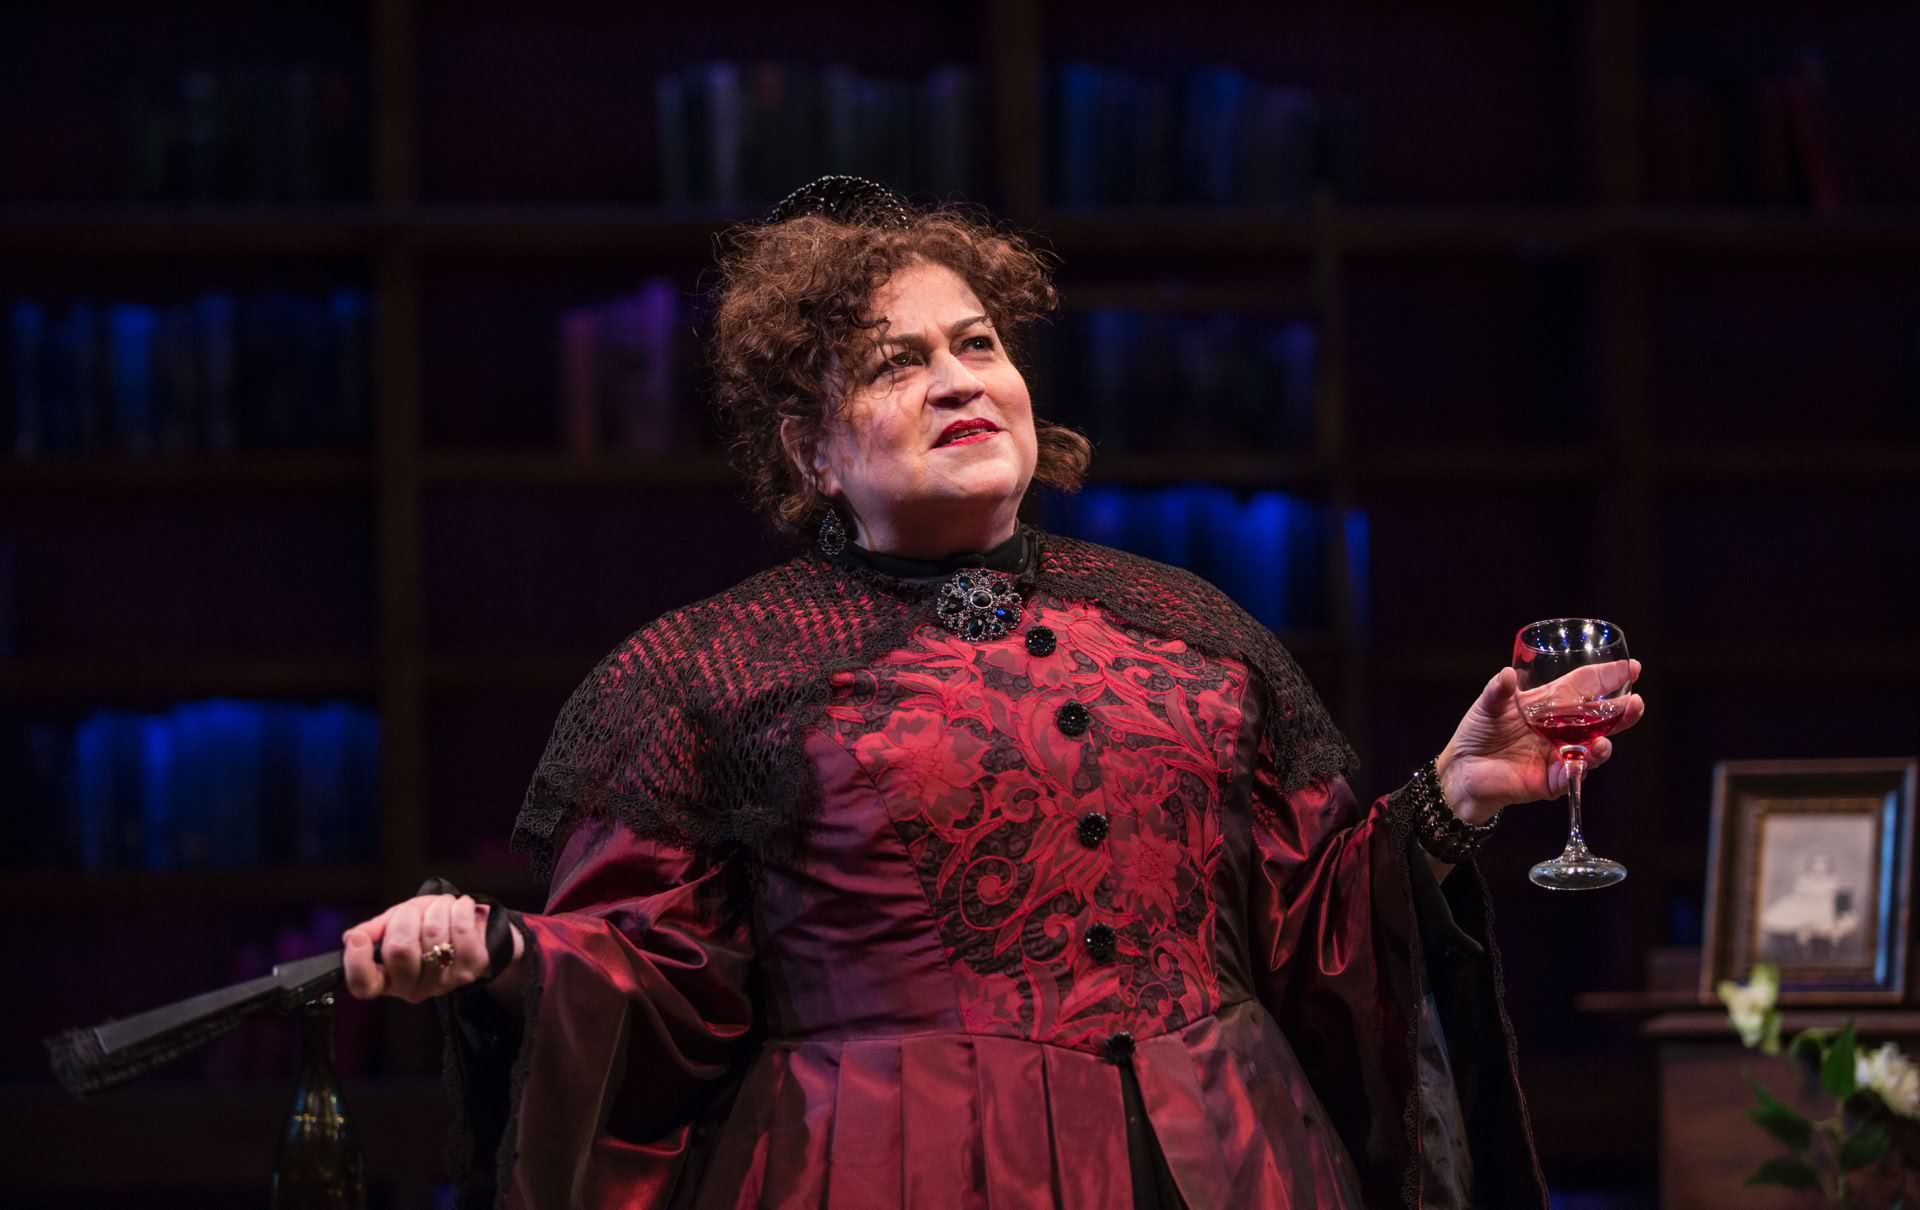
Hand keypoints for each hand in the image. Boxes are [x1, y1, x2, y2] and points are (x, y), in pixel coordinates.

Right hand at [341, 894, 522, 1003]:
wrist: (476, 927)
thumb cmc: (430, 924)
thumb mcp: (399, 922)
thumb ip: (377, 929)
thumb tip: (353, 936)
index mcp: (388, 979)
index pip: (363, 985)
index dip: (357, 962)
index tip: (359, 937)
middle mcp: (413, 989)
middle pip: (399, 950)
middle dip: (406, 917)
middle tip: (415, 911)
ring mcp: (443, 983)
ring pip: (432, 935)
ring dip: (437, 909)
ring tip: (442, 908)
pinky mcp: (472, 970)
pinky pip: (461, 931)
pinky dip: (460, 909)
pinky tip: (461, 907)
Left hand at [1434, 660, 1644, 824]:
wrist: (1460, 770)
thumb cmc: (1476, 733)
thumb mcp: (1486, 706)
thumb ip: (1497, 691)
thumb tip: (1508, 674)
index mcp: (1548, 705)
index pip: (1585, 687)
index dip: (1607, 677)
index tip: (1633, 667)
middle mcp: (1560, 729)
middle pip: (1599, 719)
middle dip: (1621, 712)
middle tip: (1637, 703)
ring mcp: (1558, 755)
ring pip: (1592, 750)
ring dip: (1604, 745)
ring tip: (1606, 742)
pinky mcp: (1550, 780)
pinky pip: (1570, 776)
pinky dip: (1576, 770)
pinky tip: (1580, 763)